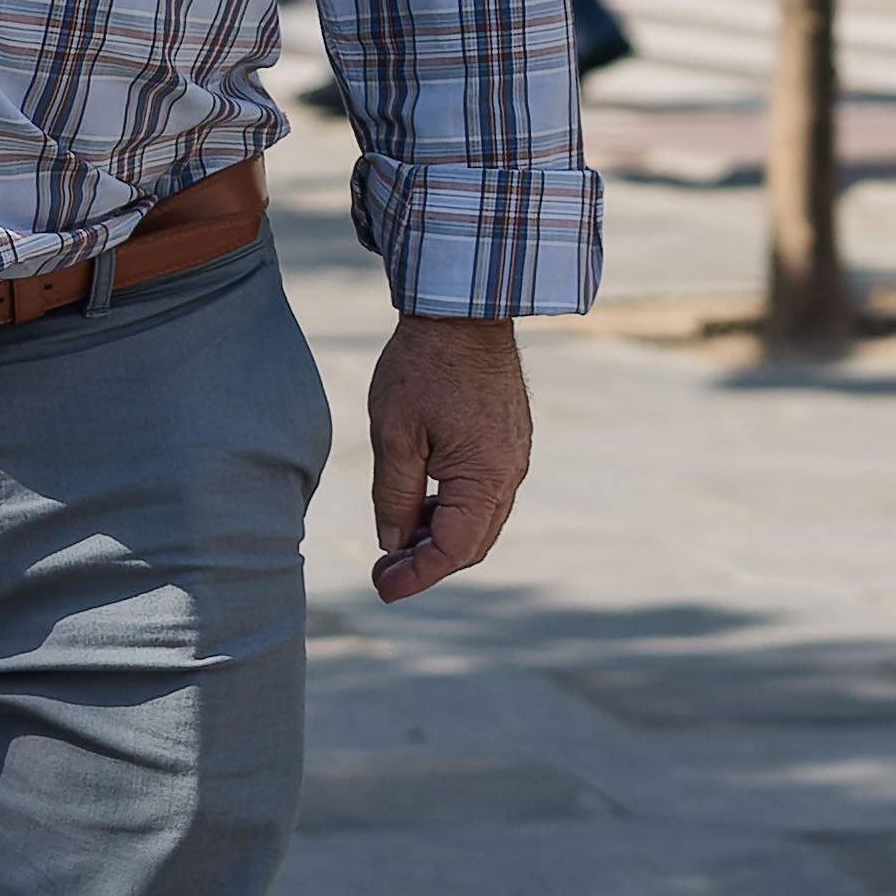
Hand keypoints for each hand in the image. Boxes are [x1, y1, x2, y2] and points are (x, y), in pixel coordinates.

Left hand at [367, 314, 530, 602]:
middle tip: (383, 570)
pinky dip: (453, 509)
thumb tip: (394, 544)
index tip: (381, 587)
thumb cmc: (423, 366)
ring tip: (396, 538)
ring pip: (480, 520)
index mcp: (486, 476)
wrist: (463, 308)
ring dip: (440, 537)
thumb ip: (395, 497)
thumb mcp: (395, 435)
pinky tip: (420, 501)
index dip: (416, 576)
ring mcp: (514, 454)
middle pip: (473, 543)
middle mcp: (510, 472)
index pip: (454, 550)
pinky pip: (485, 493)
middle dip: (427, 563)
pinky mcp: (509, 439)